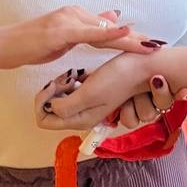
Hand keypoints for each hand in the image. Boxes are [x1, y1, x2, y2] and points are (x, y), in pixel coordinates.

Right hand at [0, 8, 157, 71]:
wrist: (2, 46)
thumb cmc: (31, 44)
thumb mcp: (63, 39)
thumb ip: (87, 30)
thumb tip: (112, 19)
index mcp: (77, 17)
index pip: (110, 29)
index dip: (133, 38)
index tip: (153, 45)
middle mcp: (75, 13)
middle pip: (112, 28)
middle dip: (137, 39)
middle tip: (161, 46)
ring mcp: (67, 20)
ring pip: (105, 30)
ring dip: (129, 39)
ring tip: (150, 45)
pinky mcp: (59, 30)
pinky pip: (88, 32)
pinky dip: (107, 33)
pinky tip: (123, 33)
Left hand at [35, 51, 177, 130]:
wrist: (144, 66)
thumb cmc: (120, 78)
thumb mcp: (89, 94)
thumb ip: (66, 106)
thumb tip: (51, 107)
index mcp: (81, 120)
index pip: (44, 121)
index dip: (43, 102)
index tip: (53, 86)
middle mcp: (83, 115)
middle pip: (51, 110)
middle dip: (53, 92)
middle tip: (66, 78)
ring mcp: (88, 104)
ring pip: (60, 98)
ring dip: (63, 85)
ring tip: (76, 75)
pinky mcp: (92, 92)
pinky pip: (71, 90)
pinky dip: (73, 81)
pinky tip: (83, 74)